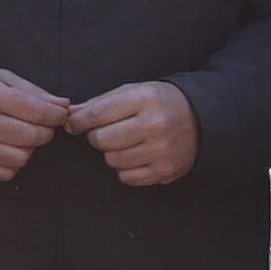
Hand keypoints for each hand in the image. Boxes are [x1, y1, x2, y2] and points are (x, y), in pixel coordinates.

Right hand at [0, 62, 73, 180]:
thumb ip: (33, 91)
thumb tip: (63, 105)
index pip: (38, 111)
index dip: (57, 114)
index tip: (59, 114)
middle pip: (33, 137)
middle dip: (46, 131)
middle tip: (41, 124)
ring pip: (21, 158)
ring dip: (29, 148)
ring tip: (21, 135)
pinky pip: (5, 173)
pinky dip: (12, 163)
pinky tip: (7, 148)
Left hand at [68, 80, 197, 188]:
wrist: (200, 119)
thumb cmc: (159, 103)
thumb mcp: (133, 92)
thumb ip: (100, 103)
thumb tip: (70, 116)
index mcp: (145, 99)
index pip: (98, 114)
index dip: (79, 121)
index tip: (73, 124)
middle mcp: (154, 125)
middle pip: (102, 140)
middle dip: (96, 137)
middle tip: (104, 132)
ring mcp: (161, 150)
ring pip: (112, 160)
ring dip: (111, 153)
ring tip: (124, 143)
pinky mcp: (165, 171)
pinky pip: (126, 177)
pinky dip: (124, 169)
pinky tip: (135, 156)